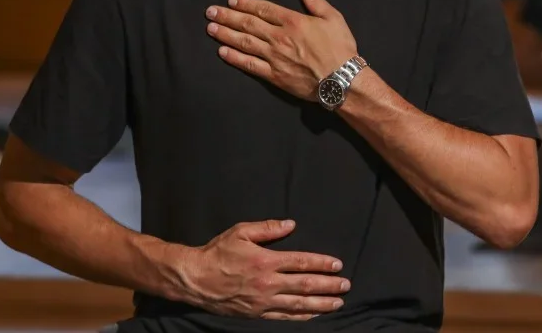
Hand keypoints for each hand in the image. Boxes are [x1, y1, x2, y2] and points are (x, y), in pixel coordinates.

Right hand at [183, 219, 349, 320]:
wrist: (195, 279)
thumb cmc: (217, 252)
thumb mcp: (240, 232)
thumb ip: (267, 228)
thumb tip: (291, 224)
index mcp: (266, 261)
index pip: (302, 262)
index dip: (322, 264)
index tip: (337, 265)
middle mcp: (268, 283)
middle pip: (305, 285)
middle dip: (328, 286)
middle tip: (346, 286)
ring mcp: (263, 301)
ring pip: (298, 304)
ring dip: (321, 304)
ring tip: (338, 303)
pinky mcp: (257, 313)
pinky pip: (284, 316)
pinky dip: (302, 316)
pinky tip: (314, 314)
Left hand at [206, 0, 357, 100]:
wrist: (342, 80)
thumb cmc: (340, 48)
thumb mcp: (333, 18)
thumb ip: (315, 0)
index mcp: (293, 22)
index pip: (263, 9)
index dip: (245, 4)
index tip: (231, 0)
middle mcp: (280, 37)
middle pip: (248, 24)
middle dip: (227, 16)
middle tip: (210, 12)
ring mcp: (275, 57)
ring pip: (245, 43)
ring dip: (225, 34)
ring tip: (211, 28)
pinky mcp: (274, 75)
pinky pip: (250, 65)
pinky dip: (235, 58)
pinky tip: (222, 52)